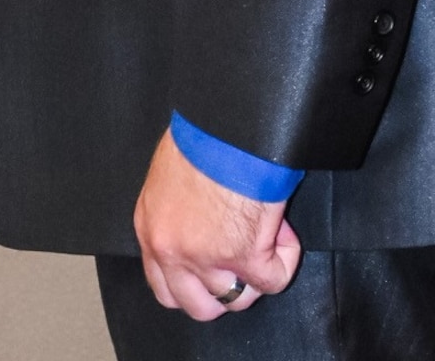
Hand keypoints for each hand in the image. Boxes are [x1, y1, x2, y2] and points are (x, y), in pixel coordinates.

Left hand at [132, 128, 300, 318]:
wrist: (225, 128)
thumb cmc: (200, 137)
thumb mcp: (168, 179)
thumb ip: (176, 215)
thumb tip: (198, 229)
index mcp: (151, 228)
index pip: (164, 287)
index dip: (192, 287)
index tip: (210, 273)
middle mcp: (173, 251)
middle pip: (198, 306)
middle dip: (223, 291)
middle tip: (240, 262)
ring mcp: (208, 259)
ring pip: (237, 299)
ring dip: (254, 274)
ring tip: (261, 236)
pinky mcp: (245, 257)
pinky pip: (273, 281)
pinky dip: (284, 260)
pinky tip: (280, 231)